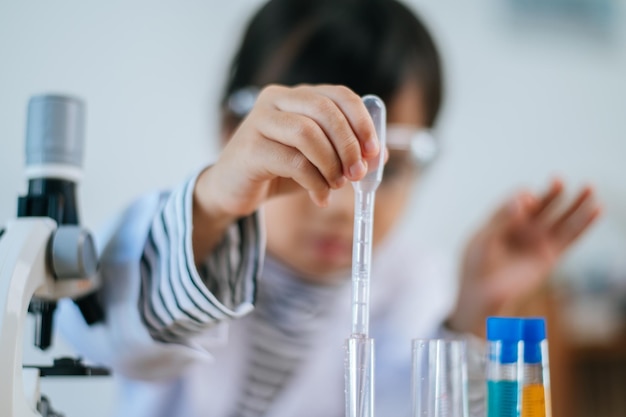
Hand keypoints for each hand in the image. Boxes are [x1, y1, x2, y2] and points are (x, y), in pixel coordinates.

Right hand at [191, 84, 380, 260]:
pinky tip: (319, 197)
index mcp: (297, 96)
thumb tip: (380, 156)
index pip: (339, 95)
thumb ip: (345, 154)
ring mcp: (259, 121)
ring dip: (331, 164)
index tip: (374, 151)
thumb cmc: (277, 171)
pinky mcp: (250, 147)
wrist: (232, 190)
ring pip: (308, 134)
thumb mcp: (318, 160)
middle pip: (325, 110)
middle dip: (349, 145)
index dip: (362, 121)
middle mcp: (276, 100)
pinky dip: (314, 182)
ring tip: (337, 185)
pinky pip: (293, 161)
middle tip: (358, 173)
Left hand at [447, 179, 600, 336]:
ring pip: (562, 217)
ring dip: (576, 203)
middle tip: (558, 180)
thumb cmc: (477, 266)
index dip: (523, 198)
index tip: (528, 200)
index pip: (518, 200)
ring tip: (589, 186)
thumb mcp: (484, 240)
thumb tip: (523, 200)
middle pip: (543, 203)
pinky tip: (597, 209)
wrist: (483, 294)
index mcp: (503, 217)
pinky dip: (585, 223)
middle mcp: (523, 226)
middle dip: (551, 191)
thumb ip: (500, 219)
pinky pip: (571, 237)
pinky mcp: (551, 255)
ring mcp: (538, 240)